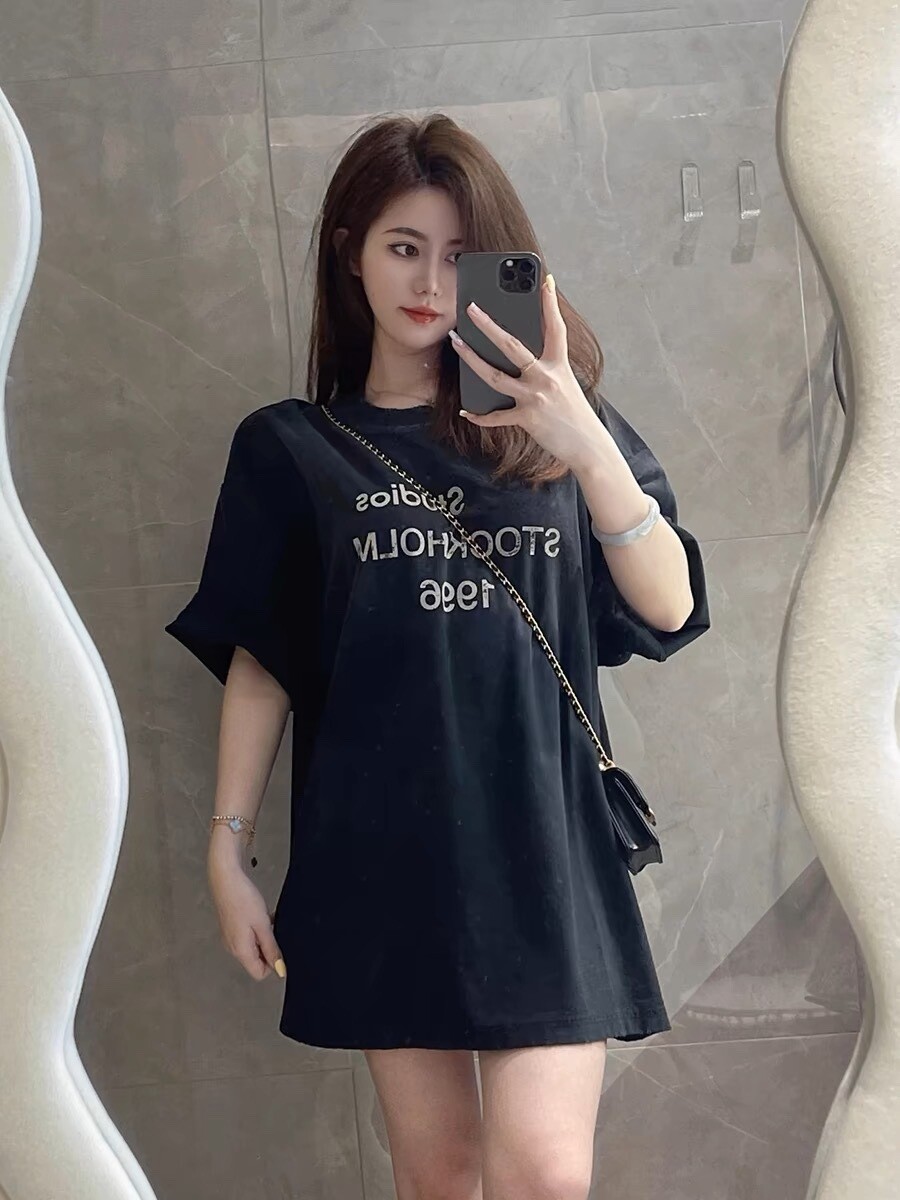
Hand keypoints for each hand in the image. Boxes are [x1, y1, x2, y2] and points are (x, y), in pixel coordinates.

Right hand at [208, 856, 284, 981]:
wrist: (226, 878)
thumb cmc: (243, 899)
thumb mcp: (263, 925)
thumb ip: (271, 948)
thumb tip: (279, 970)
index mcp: (240, 951)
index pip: (259, 973)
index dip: (273, 962)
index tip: (279, 944)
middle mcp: (232, 948)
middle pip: (256, 960)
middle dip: (268, 946)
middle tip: (271, 927)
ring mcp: (230, 937)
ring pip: (253, 946)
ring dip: (263, 935)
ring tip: (265, 917)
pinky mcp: (230, 927)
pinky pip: (247, 935)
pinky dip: (256, 928)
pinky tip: (260, 913)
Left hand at [449, 274, 605, 470]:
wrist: (587, 447)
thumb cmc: (575, 415)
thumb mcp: (566, 385)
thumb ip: (546, 370)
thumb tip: (520, 359)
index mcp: (558, 366)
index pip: (555, 328)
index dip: (550, 304)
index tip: (545, 281)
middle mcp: (546, 377)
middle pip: (512, 345)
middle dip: (488, 325)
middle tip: (472, 309)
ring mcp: (535, 397)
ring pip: (494, 375)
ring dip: (471, 359)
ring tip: (456, 343)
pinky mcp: (527, 418)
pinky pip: (496, 416)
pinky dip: (480, 415)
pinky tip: (467, 411)